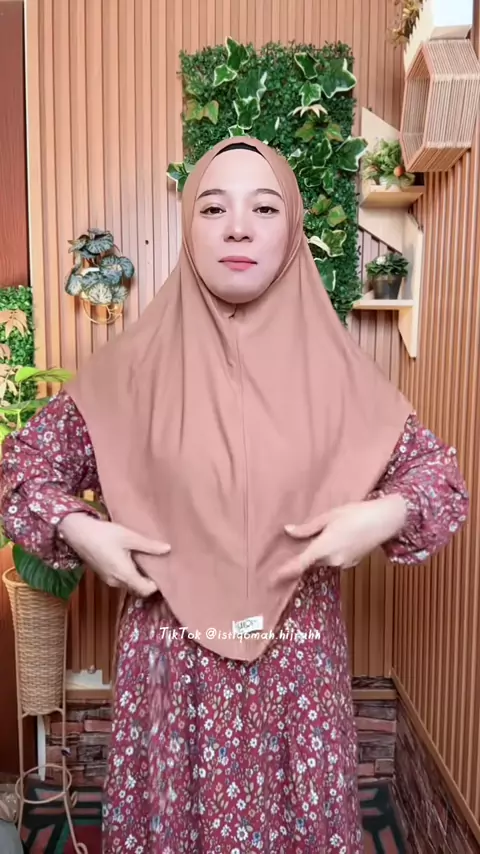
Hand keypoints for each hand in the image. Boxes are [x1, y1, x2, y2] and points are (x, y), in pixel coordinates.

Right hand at [58, 512, 170, 596]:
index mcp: (124, 574)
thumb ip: (149, 545)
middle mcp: (116, 581)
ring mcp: (108, 579)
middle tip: (159, 565)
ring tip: (147, 560)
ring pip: (129, 584)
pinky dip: (129, 574)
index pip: (146, 590)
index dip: (157, 584)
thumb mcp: (129, 537)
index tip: (164, 571)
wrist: (77, 532)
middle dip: (149, 580)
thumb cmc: (103, 534)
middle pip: (138, 589)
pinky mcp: (103, 575)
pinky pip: (121, 580)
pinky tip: (132, 559)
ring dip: (139, 576)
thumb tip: (168, 549)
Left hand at [282, 494, 406, 577]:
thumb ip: (308, 528)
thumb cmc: (357, 513)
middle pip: (311, 561)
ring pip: (322, 560)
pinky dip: (330, 552)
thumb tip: (288, 531)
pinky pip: (333, 560)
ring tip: (328, 532)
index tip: (272, 579)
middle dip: (305, 553)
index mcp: (324, 547)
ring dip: (319, 551)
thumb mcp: (329, 516)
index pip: (300, 564)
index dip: (285, 572)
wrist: (385, 520)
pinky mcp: (351, 563)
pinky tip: (338, 537)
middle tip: (302, 539)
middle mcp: (333, 560)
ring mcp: (343, 564)